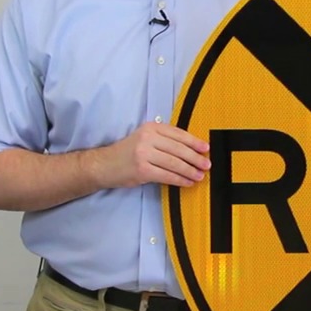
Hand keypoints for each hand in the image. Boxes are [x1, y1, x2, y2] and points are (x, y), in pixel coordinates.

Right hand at [91, 122, 210, 187]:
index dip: (194, 142)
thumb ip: (164, 140)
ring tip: (199, 175)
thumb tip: (192, 149)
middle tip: (206, 164)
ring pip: (174, 163)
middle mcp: (147, 138)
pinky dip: (179, 179)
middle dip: (195, 158)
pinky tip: (187, 182)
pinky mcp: (142, 170)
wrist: (105, 165)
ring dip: (189, 170)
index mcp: (151, 127)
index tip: (205, 148)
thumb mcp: (145, 138)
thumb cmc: (128, 152)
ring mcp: (144, 154)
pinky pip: (166, 175)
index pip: (178, 134)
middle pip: (178, 148)